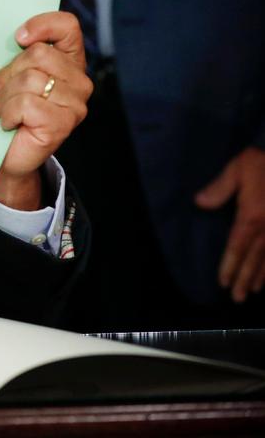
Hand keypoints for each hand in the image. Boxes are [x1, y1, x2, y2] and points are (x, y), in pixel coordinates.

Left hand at [0, 12, 91, 209]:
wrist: (8, 155)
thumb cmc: (9, 110)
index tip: (17, 37)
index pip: (67, 26)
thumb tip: (3, 39)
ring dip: (4, 96)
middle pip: (39, 54)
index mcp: (69, 61)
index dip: (42, 24)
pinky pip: (26, 104)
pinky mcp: (63, 124)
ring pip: (30, 80)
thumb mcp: (12, 77)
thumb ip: (17, 56)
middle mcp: (79, 81)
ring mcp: (75, 104)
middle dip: (8, 72)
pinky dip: (8, 113)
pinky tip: (6, 122)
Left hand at [195, 147, 264, 302]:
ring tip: (253, 291)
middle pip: (255, 258)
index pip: (237, 246)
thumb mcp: (236, 170)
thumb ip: (219, 188)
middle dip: (245, 278)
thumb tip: (200, 202)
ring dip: (261, 276)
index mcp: (252, 215)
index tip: (223, 282)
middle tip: (238, 298)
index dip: (230, 266)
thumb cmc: (261, 161)